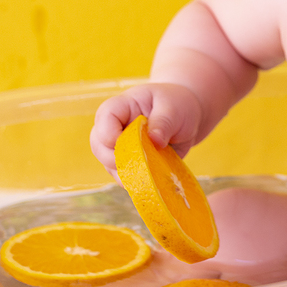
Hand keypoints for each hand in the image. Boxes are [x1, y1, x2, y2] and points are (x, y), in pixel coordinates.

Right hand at [89, 82, 203, 175]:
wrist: (188, 117)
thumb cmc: (178, 105)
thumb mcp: (173, 108)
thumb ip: (163, 122)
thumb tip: (154, 141)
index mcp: (123, 106)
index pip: (105, 117)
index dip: (111, 133)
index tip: (133, 143)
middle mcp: (116, 127)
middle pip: (99, 145)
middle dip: (114, 158)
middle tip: (141, 161)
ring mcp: (120, 146)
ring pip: (108, 165)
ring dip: (127, 172)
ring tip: (150, 170)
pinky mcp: (130, 162)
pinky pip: (124, 176)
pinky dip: (135, 180)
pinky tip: (151, 178)